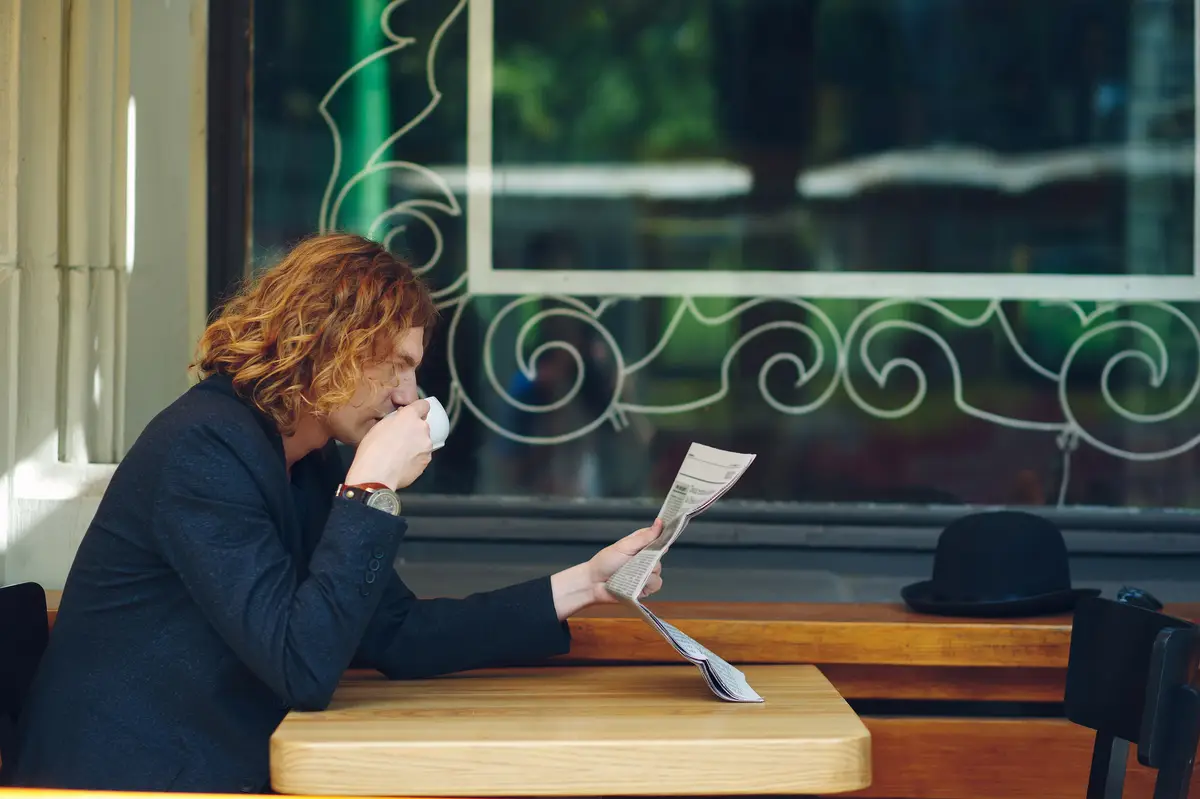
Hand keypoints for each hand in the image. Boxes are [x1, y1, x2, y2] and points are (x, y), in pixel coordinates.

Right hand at [345, 399, 431, 489]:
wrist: (376, 475)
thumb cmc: (372, 449)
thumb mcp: (379, 426)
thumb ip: (395, 420)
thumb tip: (402, 419)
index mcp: (410, 416)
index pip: (423, 405)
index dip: (417, 410)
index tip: (411, 416)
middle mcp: (422, 428)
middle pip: (422, 426)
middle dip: (414, 431)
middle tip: (400, 440)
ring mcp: (427, 446)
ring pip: (423, 442)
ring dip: (416, 445)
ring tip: (400, 455)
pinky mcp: (427, 462)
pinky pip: (422, 456)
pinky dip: (415, 459)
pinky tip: (402, 465)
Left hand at [549, 519, 664, 619]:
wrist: (593, 583)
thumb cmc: (605, 562)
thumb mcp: (625, 546)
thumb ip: (644, 537)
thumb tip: (660, 523)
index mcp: (641, 546)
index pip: (658, 538)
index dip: (663, 536)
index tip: (666, 532)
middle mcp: (645, 560)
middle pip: (659, 555)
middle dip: (649, 558)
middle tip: (635, 560)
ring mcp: (646, 575)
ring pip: (658, 571)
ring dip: (645, 572)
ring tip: (630, 573)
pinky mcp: (645, 589)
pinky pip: (655, 585)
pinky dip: (647, 583)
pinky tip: (636, 583)